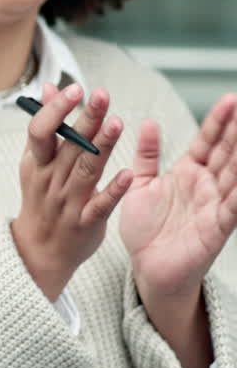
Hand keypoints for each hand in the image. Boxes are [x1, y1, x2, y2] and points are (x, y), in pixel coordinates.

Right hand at [12, 83, 131, 299]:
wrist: (39, 250)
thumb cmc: (41, 199)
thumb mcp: (35, 162)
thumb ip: (46, 126)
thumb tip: (47, 88)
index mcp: (36, 163)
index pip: (40, 131)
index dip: (55, 109)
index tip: (74, 89)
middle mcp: (50, 180)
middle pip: (68, 146)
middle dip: (85, 119)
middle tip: (101, 95)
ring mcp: (67, 202)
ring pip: (85, 170)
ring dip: (101, 146)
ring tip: (116, 123)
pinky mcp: (86, 222)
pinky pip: (100, 205)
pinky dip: (113, 190)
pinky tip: (126, 174)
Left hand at [121, 94, 236, 299]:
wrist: (147, 268)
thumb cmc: (146, 229)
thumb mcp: (141, 185)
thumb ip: (146, 155)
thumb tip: (147, 122)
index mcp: (188, 173)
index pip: (208, 142)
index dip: (218, 122)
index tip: (229, 99)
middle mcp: (206, 186)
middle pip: (226, 153)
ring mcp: (215, 205)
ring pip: (235, 176)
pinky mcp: (217, 228)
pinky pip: (233, 208)